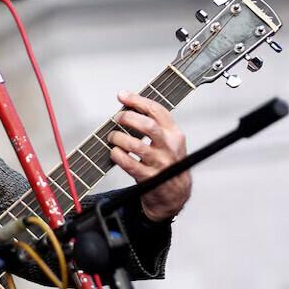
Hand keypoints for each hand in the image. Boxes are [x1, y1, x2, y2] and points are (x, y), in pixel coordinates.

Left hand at [109, 91, 191, 220]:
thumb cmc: (167, 163)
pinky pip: (129, 164)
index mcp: (174, 134)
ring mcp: (159, 163)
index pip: (157, 111)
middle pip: (148, 126)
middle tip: (118, 118)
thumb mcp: (168, 142)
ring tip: (112, 137)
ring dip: (119, 138)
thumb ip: (154, 125)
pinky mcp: (149, 178)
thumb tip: (128, 107)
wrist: (175, 193)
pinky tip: (114, 152)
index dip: (138, 100)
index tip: (123, 95)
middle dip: (128, 118)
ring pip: (136, 145)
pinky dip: (117, 155)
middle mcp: (168, 147)